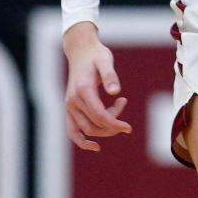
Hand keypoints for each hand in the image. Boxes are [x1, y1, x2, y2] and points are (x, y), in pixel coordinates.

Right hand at [63, 22, 131, 151]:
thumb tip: (116, 92)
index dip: (115, 124)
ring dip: (104, 129)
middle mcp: (73, 101)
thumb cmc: (96, 55)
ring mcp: (69, 106)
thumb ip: (110, 76)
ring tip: (116, 114)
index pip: (99, 116)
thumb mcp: (105, 61)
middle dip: (112, 125)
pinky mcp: (69, 108)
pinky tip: (95, 146)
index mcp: (83, 90)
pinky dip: (82, 141)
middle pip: (94, 125)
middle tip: (124, 109)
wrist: (80, 51)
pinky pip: (72, 131)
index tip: (128, 128)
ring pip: (85, 130)